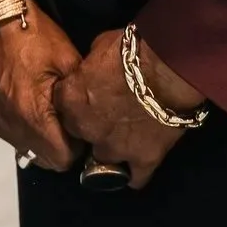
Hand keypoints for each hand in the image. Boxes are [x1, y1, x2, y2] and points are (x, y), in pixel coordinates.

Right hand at [0, 0, 81, 171]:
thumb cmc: (37, 37)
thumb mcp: (69, 62)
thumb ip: (81, 100)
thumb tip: (91, 124)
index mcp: (33, 115)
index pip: (63, 158)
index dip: (78, 146)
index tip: (81, 125)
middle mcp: (12, 127)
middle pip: (46, 159)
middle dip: (61, 145)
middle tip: (67, 118)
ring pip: (30, 150)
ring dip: (43, 138)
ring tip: (48, 109)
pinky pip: (14, 137)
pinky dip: (26, 130)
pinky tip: (30, 105)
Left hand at [55, 31, 205, 191]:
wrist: (165, 68)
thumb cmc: (130, 51)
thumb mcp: (98, 48)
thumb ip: (89, 68)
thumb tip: (92, 72)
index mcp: (70, 99)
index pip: (61, 107)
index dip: (74, 101)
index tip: (85, 96)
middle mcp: (86, 129)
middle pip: (80, 135)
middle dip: (89, 127)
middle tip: (106, 115)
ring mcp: (113, 147)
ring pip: (103, 158)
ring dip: (110, 149)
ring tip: (123, 138)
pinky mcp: (142, 159)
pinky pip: (134, 178)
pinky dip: (134, 174)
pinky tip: (137, 166)